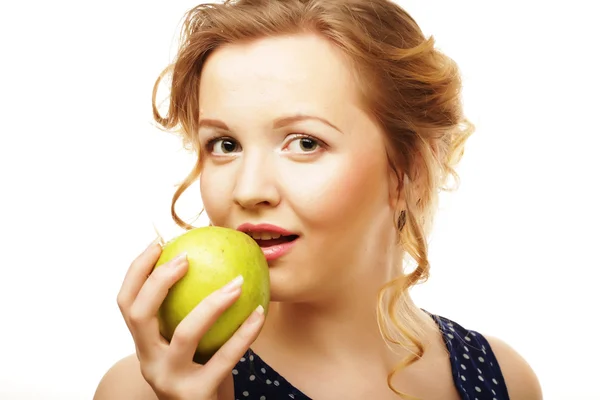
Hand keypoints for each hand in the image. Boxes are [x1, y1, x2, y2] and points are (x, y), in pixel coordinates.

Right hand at [116, 239, 264, 399]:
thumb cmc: (203, 371)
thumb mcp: (189, 344)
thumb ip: (189, 311)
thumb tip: (212, 256)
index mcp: (144, 345)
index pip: (127, 303)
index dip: (136, 271)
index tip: (159, 243)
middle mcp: (149, 362)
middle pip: (140, 315)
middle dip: (159, 281)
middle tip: (187, 258)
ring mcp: (170, 380)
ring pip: (185, 334)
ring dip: (213, 303)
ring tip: (237, 282)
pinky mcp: (196, 395)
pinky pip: (225, 358)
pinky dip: (244, 333)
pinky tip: (259, 312)